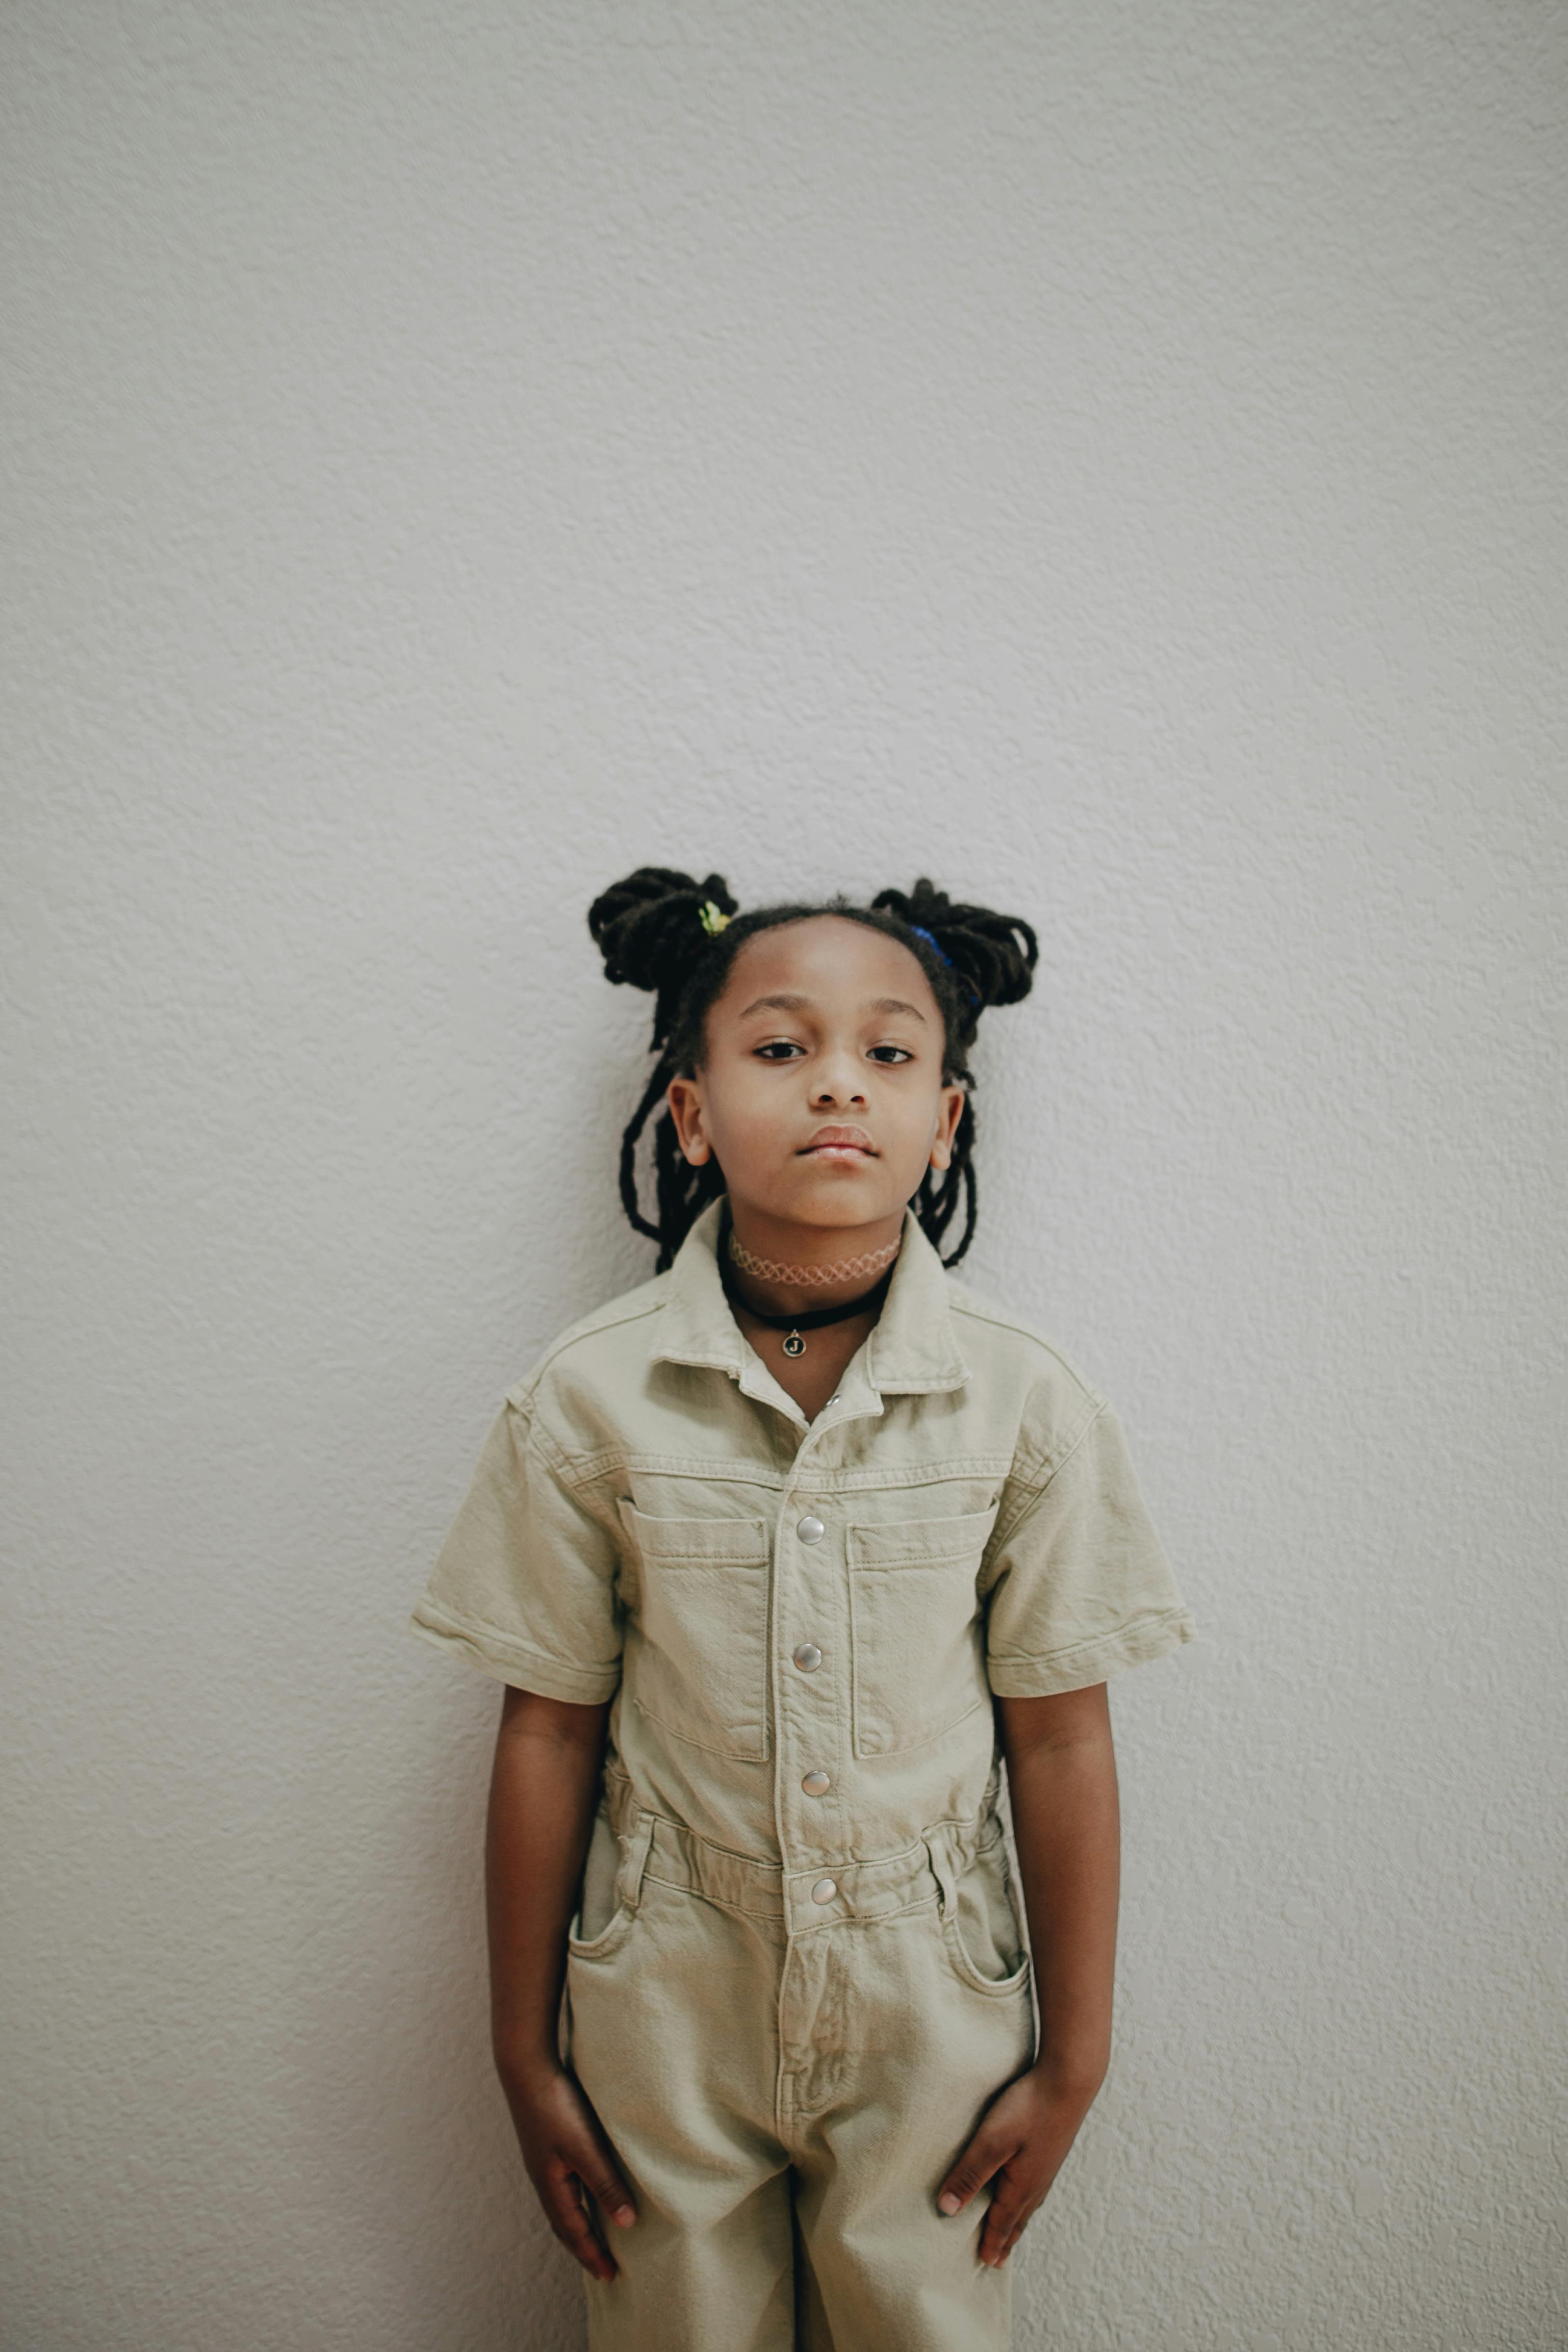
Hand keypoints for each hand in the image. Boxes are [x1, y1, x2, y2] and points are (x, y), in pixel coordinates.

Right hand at [500, 2061, 637, 2283]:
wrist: (526, 2068)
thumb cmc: (556, 2107)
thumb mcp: (585, 2148)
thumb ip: (605, 2184)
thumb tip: (627, 2224)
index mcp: (552, 2187)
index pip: (575, 2233)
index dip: (593, 2256)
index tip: (611, 2277)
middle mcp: (544, 2181)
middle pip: (565, 2227)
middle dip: (584, 2249)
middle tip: (604, 2269)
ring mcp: (543, 2164)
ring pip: (562, 2208)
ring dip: (578, 2228)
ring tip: (595, 2239)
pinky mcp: (546, 2146)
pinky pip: (562, 2188)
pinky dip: (575, 2203)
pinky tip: (585, 2193)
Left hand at [934, 2064, 1100, 2268]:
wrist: (1069, 2080)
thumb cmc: (1029, 2108)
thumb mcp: (992, 2141)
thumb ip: (969, 2173)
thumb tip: (947, 2209)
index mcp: (1022, 2186)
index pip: (1002, 2223)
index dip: (991, 2243)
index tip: (985, 2263)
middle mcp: (1038, 2182)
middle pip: (1017, 2219)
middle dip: (1006, 2239)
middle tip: (997, 2260)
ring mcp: (1047, 2165)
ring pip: (1028, 2202)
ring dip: (1016, 2221)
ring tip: (1010, 2231)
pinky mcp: (1051, 2149)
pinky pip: (1035, 2185)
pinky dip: (1025, 2199)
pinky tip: (1025, 2188)